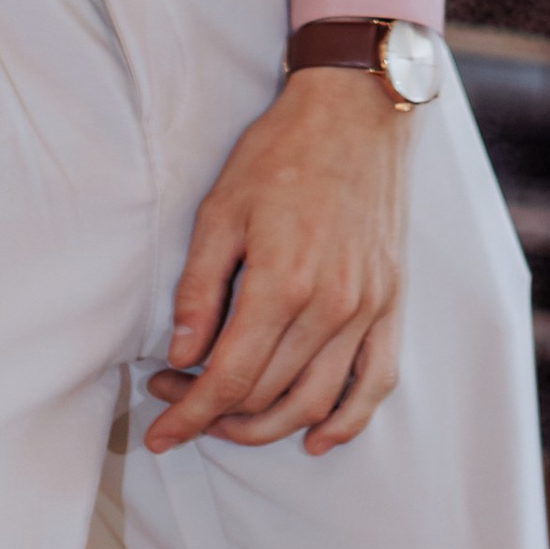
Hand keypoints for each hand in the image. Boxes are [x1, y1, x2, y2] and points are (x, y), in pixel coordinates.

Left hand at [146, 70, 407, 458]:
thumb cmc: (282, 153)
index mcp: (283, 282)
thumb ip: (200, 290)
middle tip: (176, 399)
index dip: (187, 414)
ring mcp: (368, 308)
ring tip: (227, 420)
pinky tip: (314, 437)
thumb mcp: (221, 209)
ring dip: (266, 427)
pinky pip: (376, 382)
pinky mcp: (391, 302)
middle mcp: (331, 306)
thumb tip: (181, 357)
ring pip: (314, 402)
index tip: (158, 432)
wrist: (357, 111)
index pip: (228, 378)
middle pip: (266, 395)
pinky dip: (346, 421)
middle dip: (212, 413)